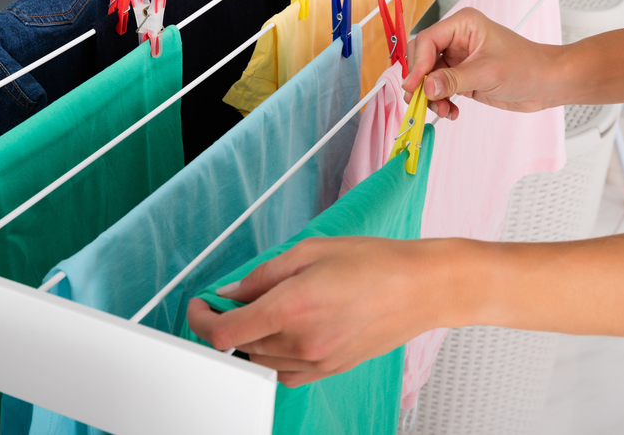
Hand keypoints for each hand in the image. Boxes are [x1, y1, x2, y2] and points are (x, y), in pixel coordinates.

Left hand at [186, 236, 477, 387]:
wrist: (422, 288)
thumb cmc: (375, 262)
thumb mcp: (311, 250)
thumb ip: (264, 274)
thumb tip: (234, 291)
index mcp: (292, 307)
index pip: (224, 332)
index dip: (201, 319)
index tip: (201, 305)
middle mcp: (301, 341)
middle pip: (240, 345)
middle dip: (229, 322)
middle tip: (235, 297)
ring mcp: (317, 361)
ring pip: (261, 361)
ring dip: (251, 338)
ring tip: (266, 309)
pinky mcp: (331, 370)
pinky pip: (286, 373)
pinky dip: (274, 356)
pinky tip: (285, 332)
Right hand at [403, 8, 561, 117]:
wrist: (547, 83)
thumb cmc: (528, 66)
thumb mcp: (487, 73)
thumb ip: (453, 80)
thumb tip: (426, 87)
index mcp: (463, 25)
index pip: (427, 40)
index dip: (417, 64)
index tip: (414, 86)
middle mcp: (456, 39)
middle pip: (422, 59)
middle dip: (421, 82)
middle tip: (421, 101)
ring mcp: (457, 59)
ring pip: (427, 77)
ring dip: (431, 96)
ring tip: (444, 110)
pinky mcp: (460, 76)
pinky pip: (438, 89)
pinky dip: (440, 102)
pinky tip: (452, 111)